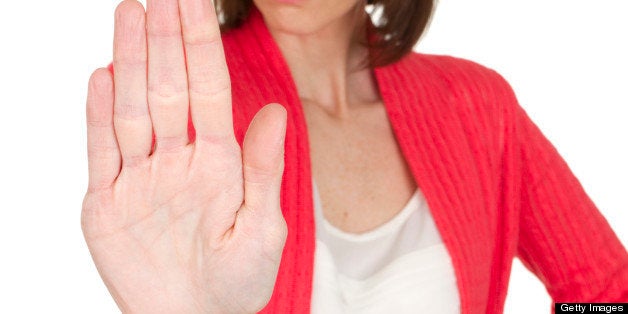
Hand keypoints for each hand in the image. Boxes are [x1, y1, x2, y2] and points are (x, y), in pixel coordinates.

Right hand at [82, 0, 287, 312]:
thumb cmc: (238, 281)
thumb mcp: (263, 228)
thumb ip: (264, 170)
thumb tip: (274, 113)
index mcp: (220, 163)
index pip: (208, 89)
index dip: (201, 44)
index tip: (194, 1)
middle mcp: (179, 160)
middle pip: (168, 89)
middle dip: (164, 40)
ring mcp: (141, 178)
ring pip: (133, 109)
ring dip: (131, 62)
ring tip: (130, 15)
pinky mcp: (108, 202)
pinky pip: (102, 151)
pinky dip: (99, 115)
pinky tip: (103, 78)